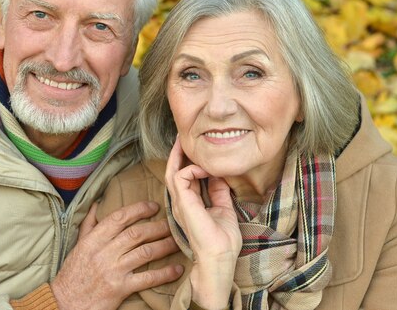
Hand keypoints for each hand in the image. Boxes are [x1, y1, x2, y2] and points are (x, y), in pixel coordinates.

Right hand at [51, 201, 182, 309]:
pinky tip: (177, 269)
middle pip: (136, 233)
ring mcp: (113, 270)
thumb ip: (89, 224)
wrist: (65, 303)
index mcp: (94, 239)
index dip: (139, 209)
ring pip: (145, 252)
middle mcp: (104, 252)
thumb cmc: (73, 273)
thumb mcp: (78, 245)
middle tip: (172, 223)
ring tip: (178, 242)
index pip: (119, 218)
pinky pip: (147, 278)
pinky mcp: (120, 288)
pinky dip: (164, 273)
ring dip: (165, 246)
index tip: (154, 206)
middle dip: (157, 227)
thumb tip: (98, 203)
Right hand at [165, 138, 241, 308]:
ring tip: (185, 143)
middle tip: (181, 138)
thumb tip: (219, 176)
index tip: (198, 151)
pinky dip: (192, 168)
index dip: (189, 163)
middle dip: (177, 154)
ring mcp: (180, 203)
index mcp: (190, 205)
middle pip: (173, 171)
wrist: (219, 258)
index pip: (184, 178)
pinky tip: (206, 169)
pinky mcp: (183, 202)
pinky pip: (180, 175)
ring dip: (180, 156)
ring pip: (172, 171)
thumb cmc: (222, 242)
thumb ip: (219, 193)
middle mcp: (182, 203)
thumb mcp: (224, 210)